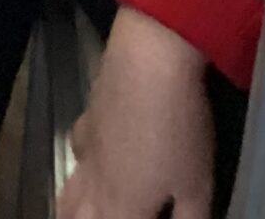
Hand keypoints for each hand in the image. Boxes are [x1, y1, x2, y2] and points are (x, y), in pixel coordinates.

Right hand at [57, 8, 214, 218]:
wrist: (148, 61)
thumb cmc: (178, 130)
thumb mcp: (199, 186)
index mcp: (122, 211)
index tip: (148, 216)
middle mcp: (94, 189)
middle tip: (114, 214)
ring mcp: (85, 153)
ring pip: (65, 197)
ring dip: (74, 212)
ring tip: (92, 212)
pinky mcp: (85, 122)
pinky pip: (75, 159)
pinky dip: (82, 172)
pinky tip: (98, 164)